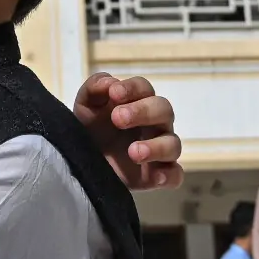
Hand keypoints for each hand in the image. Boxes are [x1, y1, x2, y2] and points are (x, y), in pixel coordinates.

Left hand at [74, 74, 182, 190]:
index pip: (144, 88)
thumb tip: (110, 82)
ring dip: (156, 147)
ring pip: (172, 143)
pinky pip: (175, 175)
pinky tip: (155, 177)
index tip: (113, 94)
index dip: (131, 88)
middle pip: (163, 110)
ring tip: (133, 152)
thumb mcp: (85, 107)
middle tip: (118, 118)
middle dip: (142, 112)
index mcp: (137, 102)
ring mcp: (160, 149)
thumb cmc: (90, 130)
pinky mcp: (160, 174)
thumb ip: (93, 89)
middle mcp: (155, 123)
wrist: (83, 163)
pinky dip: (169, 175)